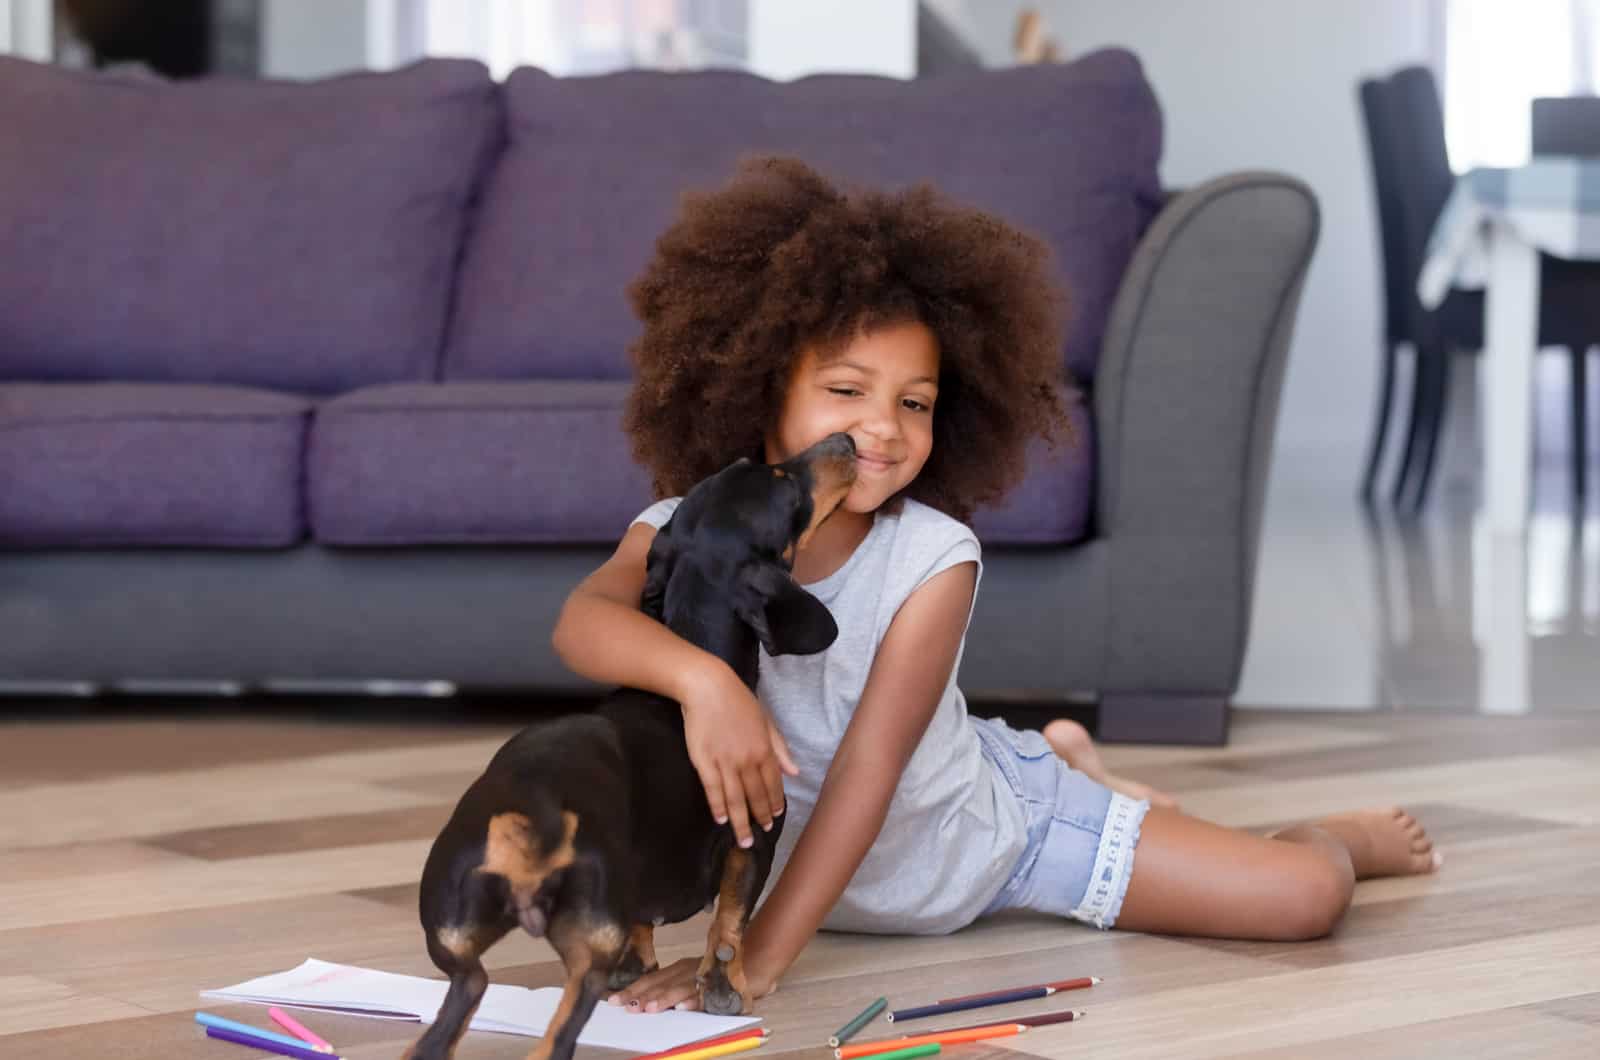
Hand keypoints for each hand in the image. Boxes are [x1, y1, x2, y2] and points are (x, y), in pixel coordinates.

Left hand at [606, 957, 776, 1013]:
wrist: (752, 962)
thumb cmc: (716, 972)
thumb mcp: (689, 976)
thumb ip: (668, 986)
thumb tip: (639, 1001)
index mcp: (678, 968)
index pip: (650, 979)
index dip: (632, 989)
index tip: (612, 999)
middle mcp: (688, 970)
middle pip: (660, 983)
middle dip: (640, 995)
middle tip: (624, 1006)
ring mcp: (704, 976)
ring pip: (680, 988)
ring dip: (664, 998)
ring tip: (649, 1009)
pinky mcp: (721, 984)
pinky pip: (707, 994)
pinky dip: (695, 1000)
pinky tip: (684, 1007)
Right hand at [676, 658, 798, 848]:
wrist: (708, 687)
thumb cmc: (738, 701)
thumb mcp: (766, 721)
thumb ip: (780, 748)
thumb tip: (794, 773)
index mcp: (765, 749)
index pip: (773, 783)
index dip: (774, 802)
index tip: (775, 816)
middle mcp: (748, 759)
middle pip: (756, 795)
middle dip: (760, 817)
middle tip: (762, 833)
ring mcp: (725, 762)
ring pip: (735, 799)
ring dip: (741, 822)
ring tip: (743, 841)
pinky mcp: (704, 761)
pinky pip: (713, 789)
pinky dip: (718, 807)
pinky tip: (721, 820)